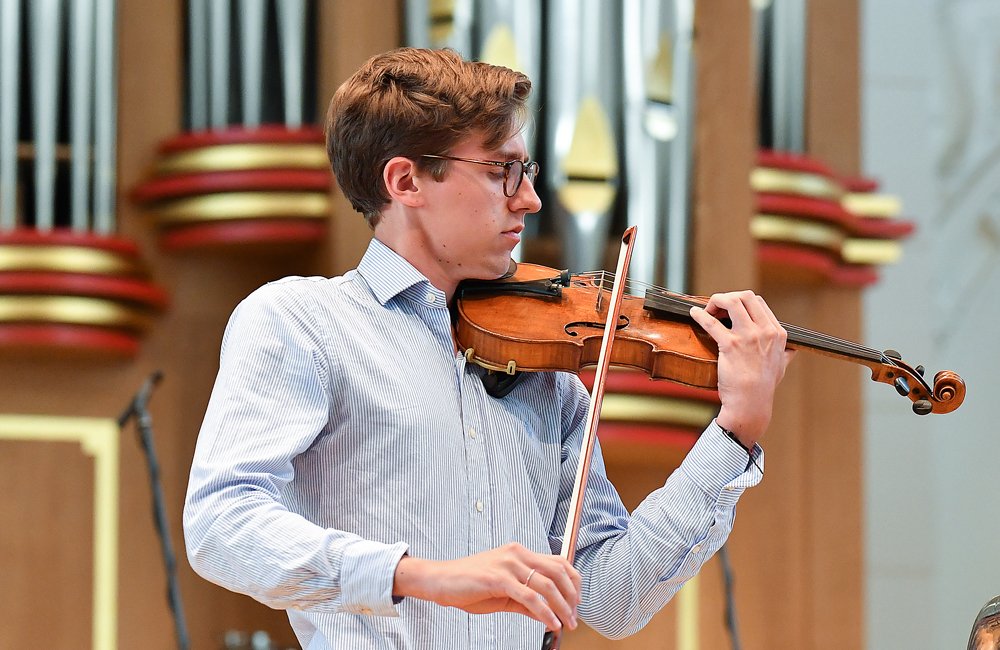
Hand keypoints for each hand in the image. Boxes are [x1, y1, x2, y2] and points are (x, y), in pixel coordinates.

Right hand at [392, 542, 580, 631]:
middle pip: (557, 571)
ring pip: (546, 584)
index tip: (576, 601)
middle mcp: (516, 554)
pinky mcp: (498, 579)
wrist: (440, 581)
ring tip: (566, 623)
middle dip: (571, 596)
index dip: (572, 582)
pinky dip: (544, 612)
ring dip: (561, 607)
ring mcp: (507, 564)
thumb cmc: (468, 584)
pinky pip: (529, 597)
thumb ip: (526, 600)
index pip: (557, 562)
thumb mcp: (502, 592)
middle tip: (574, 616)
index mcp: (519, 553)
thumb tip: (547, 612)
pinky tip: (550, 623)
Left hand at [689, 290, 793, 446]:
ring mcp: (748, 337)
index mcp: (777, 334)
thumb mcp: (782, 368)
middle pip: (745, 296)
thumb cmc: (763, 388)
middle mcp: (765, 331)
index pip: (757, 302)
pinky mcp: (730, 345)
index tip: (729, 309)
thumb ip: (785, 355)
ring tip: (708, 309)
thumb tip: (791, 350)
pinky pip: (712, 322)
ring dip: (716, 301)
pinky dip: (700, 315)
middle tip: (717, 307)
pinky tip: (693, 313)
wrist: (750, 404)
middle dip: (728, 297)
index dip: (740, 301)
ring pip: (731, 302)